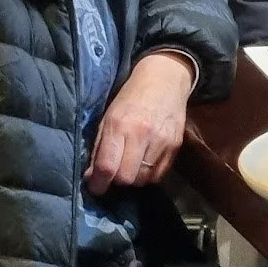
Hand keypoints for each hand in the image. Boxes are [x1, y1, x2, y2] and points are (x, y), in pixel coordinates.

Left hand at [86, 49, 195, 195]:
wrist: (165, 80)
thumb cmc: (130, 97)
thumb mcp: (108, 117)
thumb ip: (99, 148)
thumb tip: (92, 177)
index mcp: (119, 125)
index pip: (107, 167)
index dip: (98, 184)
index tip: (95, 187)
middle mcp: (141, 135)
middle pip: (126, 178)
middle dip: (116, 181)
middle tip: (113, 174)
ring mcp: (162, 141)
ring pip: (143, 179)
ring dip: (133, 178)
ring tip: (129, 166)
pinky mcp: (176, 146)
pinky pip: (158, 175)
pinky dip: (148, 175)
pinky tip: (143, 163)